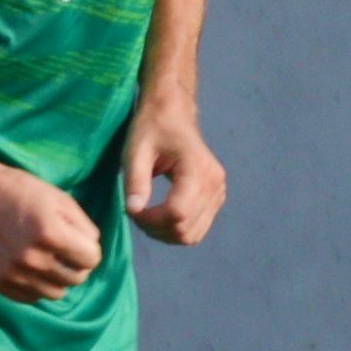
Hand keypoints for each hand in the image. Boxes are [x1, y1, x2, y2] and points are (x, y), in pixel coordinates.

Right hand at [0, 158, 105, 302]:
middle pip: (77, 279)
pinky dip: (37, 285)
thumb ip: (83, 225)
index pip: (92, 259)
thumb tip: (93, 248)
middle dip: (77, 264)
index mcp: (50, 234)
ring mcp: (13, 274)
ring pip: (57, 293)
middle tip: (64, 250)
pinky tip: (29, 266)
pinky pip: (33, 297)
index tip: (79, 240)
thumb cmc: (19, 191)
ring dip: (58, 278)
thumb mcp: (58, 198)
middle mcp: (32, 259)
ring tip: (47, 258)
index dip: (89, 248)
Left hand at [122, 94, 224, 246]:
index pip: (177, 213)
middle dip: (156, 229)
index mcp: (197, 169)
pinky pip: (197, 229)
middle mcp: (215, 184)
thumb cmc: (152, 128)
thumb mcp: (136, 151)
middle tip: (136, 211)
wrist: (173, 114)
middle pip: (185, 229)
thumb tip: (133, 210)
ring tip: (147, 214)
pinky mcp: (216, 199)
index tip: (132, 208)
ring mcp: (218, 193)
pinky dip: (176, 230)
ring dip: (165, 233)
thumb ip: (135, 181)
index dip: (151, 220)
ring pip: (192, 235)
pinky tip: (160, 216)